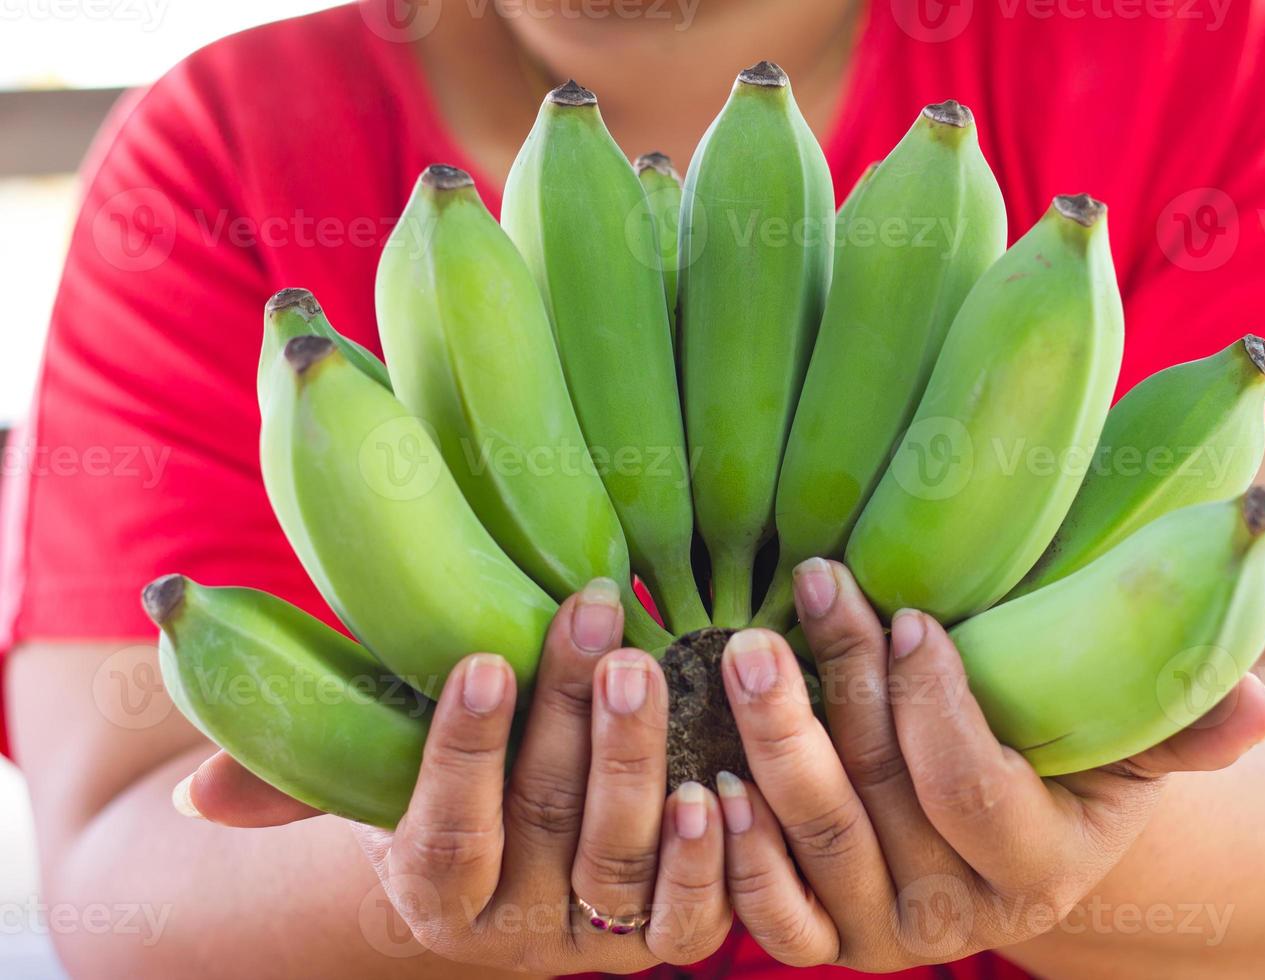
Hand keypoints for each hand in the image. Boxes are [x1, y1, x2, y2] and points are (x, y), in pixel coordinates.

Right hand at [175, 581, 730, 972]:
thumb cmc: (440, 774)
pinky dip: (711, 855)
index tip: (484, 660)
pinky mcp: (667, 937)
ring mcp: (596, 937)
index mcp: (432, 893)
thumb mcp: (372, 772)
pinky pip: (696, 921)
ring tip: (653, 664)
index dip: (463, 753)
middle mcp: (513, 932)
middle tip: (597, 614)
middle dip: (571, 716)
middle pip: (545, 827)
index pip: (444, 834)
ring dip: (641, 759)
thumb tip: (200, 793)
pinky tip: (723, 777)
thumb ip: (304, 775)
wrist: (520, 843)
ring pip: (623, 860)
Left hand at [713, 559, 1264, 970]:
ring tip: (744, 650)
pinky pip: (770, 914)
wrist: (1004, 818)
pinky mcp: (819, 933)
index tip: (907, 615)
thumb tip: (1259, 709)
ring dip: (772, 745)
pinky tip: (710, 771)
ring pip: (814, 842)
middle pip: (877, 807)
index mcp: (1038, 868)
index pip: (974, 791)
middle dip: (835, 696)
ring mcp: (880, 932)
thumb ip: (1181, 726)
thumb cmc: (1067, 755)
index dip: (936, 706)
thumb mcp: (1128, 740)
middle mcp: (955, 915)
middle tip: (800, 597)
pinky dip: (738, 851)